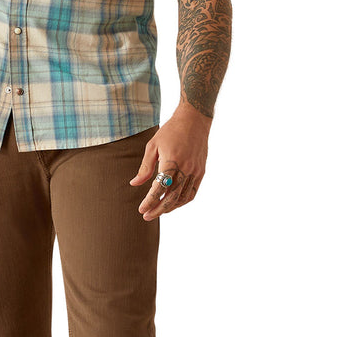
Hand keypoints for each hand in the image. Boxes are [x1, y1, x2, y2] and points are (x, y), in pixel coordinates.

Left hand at [130, 102, 211, 221]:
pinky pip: (192, 192)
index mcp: (171, 162)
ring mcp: (195, 171)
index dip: (150, 201)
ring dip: (170, 208)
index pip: (159, 189)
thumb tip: (134, 183)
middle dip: (158, 209)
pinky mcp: (201, 171)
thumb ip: (145, 167)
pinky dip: (182, 201)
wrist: (194, 120)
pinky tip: (173, 204)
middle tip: (147, 216)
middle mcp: (185, 169)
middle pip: (171, 197)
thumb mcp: (153, 146)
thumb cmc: (170, 131)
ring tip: (158, 211)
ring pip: (183, 198)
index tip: (141, 209)